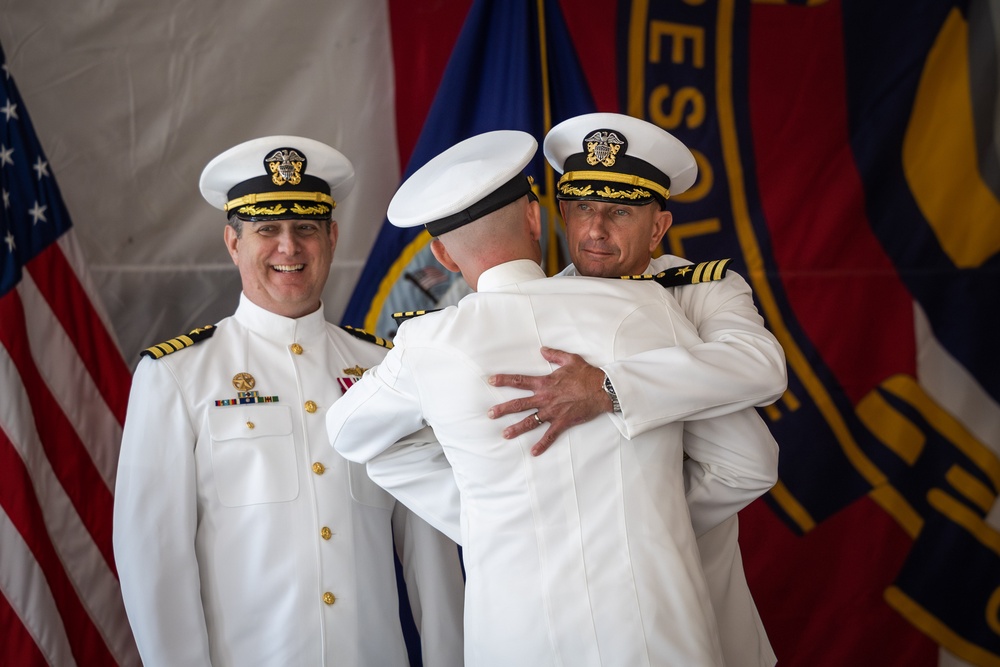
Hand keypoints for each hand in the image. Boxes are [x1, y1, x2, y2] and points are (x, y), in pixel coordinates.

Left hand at [487, 347, 611, 455]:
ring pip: (531, 421)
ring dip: (517, 428)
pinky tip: (534, 452)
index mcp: (545, 383)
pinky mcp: (563, 422)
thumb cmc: (587, 375)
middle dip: (503, 409)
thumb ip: (554, 355)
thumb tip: (542, 349)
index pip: (520, 381)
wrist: (602, 389)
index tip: (491, 380)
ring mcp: (553, 411)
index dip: (504, 380)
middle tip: (490, 414)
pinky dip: (542, 444)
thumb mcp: (570, 359)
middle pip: (520, 404)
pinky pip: (550, 435)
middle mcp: (546, 398)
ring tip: (505, 434)